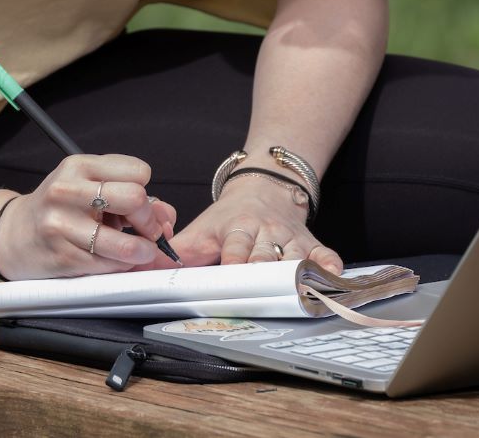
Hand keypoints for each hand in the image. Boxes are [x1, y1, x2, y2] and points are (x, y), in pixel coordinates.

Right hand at [0, 154, 175, 279]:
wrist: (11, 235)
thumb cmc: (58, 209)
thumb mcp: (88, 188)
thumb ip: (130, 195)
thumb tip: (167, 217)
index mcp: (78, 166)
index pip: (138, 172)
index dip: (147, 192)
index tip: (139, 206)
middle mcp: (67, 191)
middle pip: (135, 199)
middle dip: (149, 220)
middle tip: (145, 231)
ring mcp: (61, 225)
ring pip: (126, 243)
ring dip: (142, 251)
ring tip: (139, 251)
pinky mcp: (61, 257)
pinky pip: (109, 266)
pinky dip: (120, 266)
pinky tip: (112, 260)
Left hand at [140, 176, 341, 273]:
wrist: (263, 187)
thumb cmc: (227, 218)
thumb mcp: (200, 229)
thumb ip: (176, 252)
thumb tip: (145, 265)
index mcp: (237, 226)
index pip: (236, 245)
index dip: (236, 259)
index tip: (234, 273)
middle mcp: (266, 231)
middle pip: (267, 254)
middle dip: (265, 270)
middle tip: (267, 289)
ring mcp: (290, 237)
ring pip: (296, 256)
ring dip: (299, 273)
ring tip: (303, 290)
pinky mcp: (310, 242)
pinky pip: (324, 253)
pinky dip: (329, 265)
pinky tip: (333, 277)